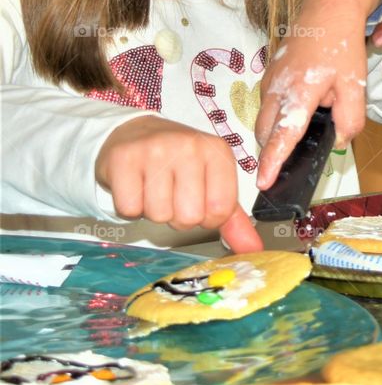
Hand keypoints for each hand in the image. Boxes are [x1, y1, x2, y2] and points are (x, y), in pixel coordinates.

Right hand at [95, 116, 261, 251]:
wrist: (135, 133)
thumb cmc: (177, 162)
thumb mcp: (211, 182)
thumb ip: (232, 219)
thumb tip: (254, 251)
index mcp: (217, 152)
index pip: (221, 210)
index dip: (206, 217)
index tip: (197, 200)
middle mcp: (190, 146)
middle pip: (189, 216)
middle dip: (177, 216)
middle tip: (171, 194)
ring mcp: (155, 149)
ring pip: (158, 215)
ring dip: (153, 211)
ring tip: (153, 188)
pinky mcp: (124, 158)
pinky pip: (129, 208)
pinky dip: (130, 207)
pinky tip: (135, 186)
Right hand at [255, 0, 381, 188]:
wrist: (327, 7)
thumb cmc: (341, 45)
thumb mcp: (356, 85)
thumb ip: (350, 119)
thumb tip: (338, 141)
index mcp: (299, 93)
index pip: (282, 135)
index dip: (272, 162)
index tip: (263, 183)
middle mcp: (276, 89)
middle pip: (265, 133)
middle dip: (271, 152)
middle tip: (285, 168)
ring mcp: (269, 81)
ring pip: (264, 120)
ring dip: (275, 134)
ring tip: (297, 137)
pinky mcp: (269, 75)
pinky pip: (267, 105)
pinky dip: (276, 117)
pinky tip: (298, 113)